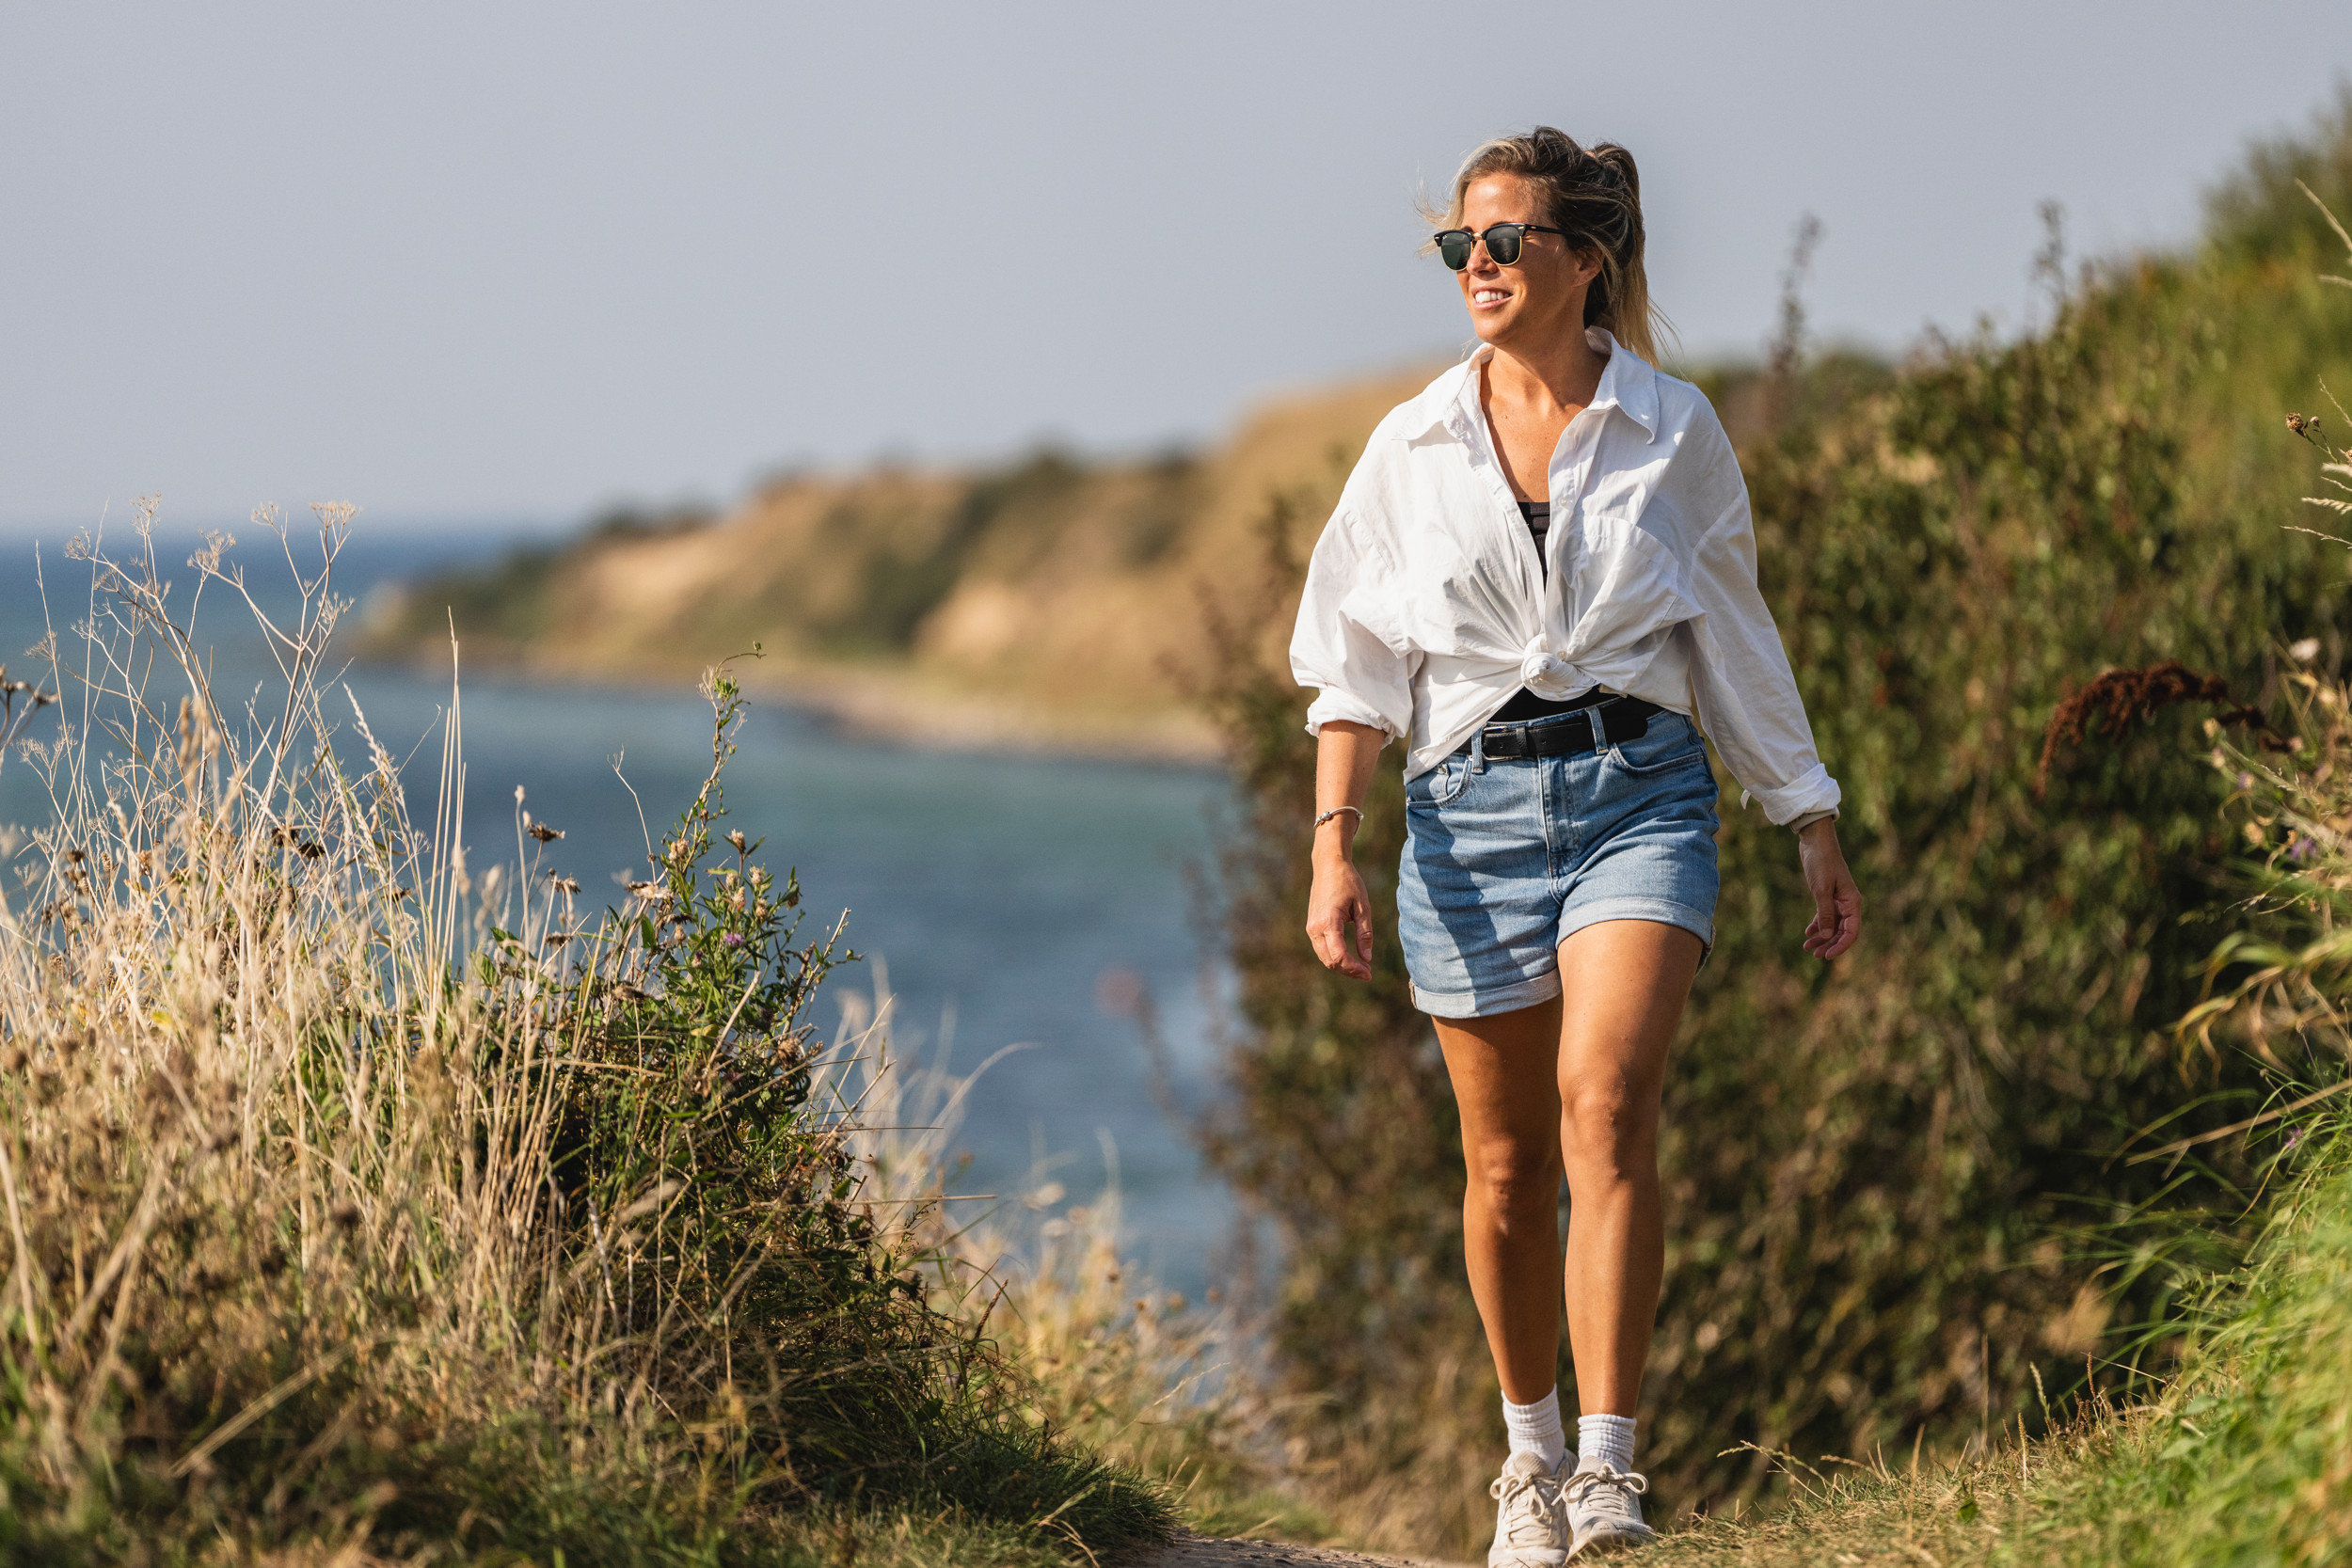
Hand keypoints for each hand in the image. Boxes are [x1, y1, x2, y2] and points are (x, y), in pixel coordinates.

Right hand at [1306, 853, 1375, 978]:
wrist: (1328, 865)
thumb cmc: (1348, 882)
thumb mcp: (1362, 907)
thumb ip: (1364, 934)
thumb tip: (1367, 959)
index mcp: (1328, 922)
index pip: (1339, 956)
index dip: (1354, 968)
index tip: (1369, 972)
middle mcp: (1315, 928)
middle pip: (1330, 961)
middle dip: (1348, 971)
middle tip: (1367, 973)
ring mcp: (1311, 928)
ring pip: (1324, 957)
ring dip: (1342, 966)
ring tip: (1361, 967)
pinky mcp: (1311, 926)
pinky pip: (1322, 949)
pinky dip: (1335, 957)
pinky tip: (1350, 956)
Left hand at [1797, 818, 1860, 960]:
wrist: (1815, 842)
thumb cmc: (1821, 863)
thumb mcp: (1821, 890)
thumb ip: (1824, 914)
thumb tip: (1826, 937)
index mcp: (1852, 903)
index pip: (1851, 932)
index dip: (1841, 946)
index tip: (1827, 956)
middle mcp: (1848, 903)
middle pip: (1841, 931)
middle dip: (1829, 944)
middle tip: (1814, 955)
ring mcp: (1838, 900)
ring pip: (1832, 925)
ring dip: (1822, 937)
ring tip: (1807, 948)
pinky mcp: (1827, 896)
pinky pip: (1825, 916)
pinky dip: (1817, 926)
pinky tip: (1807, 934)